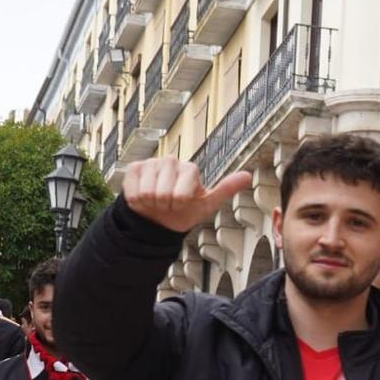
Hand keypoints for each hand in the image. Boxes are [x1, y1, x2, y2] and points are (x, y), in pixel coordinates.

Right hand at [122, 157, 254, 234]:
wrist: (159, 218)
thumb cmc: (185, 210)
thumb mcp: (207, 204)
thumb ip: (226, 189)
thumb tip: (248, 176)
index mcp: (190, 169)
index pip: (181, 193)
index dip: (179, 203)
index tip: (182, 203)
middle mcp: (171, 161)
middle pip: (163, 192)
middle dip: (165, 204)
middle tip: (168, 203)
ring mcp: (151, 163)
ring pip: (147, 192)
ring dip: (151, 203)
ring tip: (157, 201)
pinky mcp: (134, 168)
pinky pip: (132, 191)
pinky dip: (137, 201)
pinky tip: (144, 198)